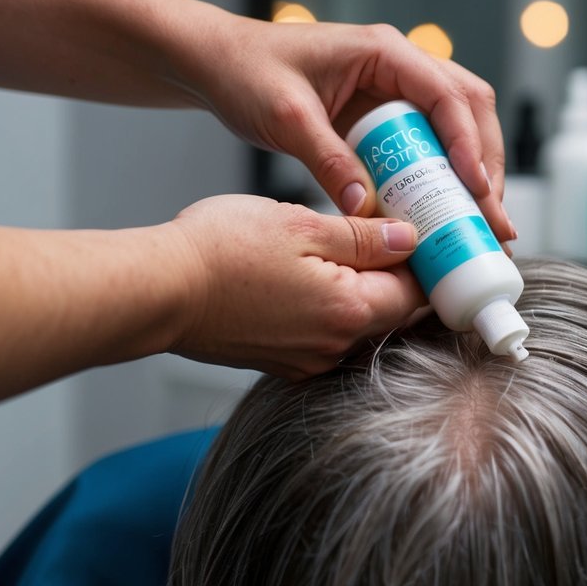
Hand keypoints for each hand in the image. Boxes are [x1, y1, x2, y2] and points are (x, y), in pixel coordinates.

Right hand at [166, 194, 424, 378]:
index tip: (428, 235)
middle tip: (391, 234)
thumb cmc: (220, 251)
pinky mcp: (280, 361)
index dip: (427, 262)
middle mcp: (334, 346)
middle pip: (390, 312)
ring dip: (361, 290)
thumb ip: (364, 236)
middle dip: (397, 275)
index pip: (416, 293)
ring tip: (347, 248)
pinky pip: (323, 333)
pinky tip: (311, 276)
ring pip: (356, 323)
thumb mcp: (303, 224)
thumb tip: (410, 237)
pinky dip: (328, 306)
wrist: (158, 290)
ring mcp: (305, 359)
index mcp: (349, 310)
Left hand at [176, 12, 514, 242]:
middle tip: (494, 216)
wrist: (219, 64)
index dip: (469, 144)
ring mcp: (396, 88)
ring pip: (458, 126)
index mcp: (384, 51)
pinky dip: (443, 176)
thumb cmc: (246, 73)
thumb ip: (327, 160)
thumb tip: (367, 210)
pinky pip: (428, 143)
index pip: (448, 95)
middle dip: (487, 164)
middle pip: (470, 110)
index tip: (477, 189)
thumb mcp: (286, 118)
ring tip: (483, 221)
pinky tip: (445, 212)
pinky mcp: (384, 115)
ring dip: (475, 171)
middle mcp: (400, 65)